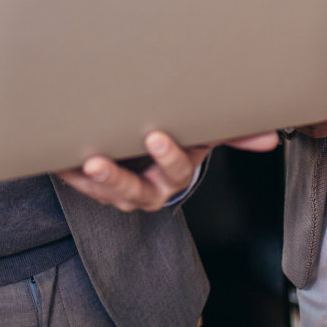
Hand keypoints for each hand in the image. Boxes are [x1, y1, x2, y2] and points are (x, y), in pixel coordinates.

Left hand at [57, 130, 279, 212]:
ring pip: (103, 192)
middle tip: (99, 162)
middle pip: (133, 191)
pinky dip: (67, 172)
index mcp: (175, 174)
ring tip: (77, 163)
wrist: (150, 157)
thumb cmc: (179, 140)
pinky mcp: (92, 184)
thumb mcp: (203, 135)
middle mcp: (147, 189)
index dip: (167, 157)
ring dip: (88, 180)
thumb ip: (234, 133)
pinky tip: (56, 157)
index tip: (156, 136)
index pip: (176, 170)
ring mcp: (118, 190)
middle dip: (116, 178)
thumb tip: (270, 137)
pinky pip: (77, 183)